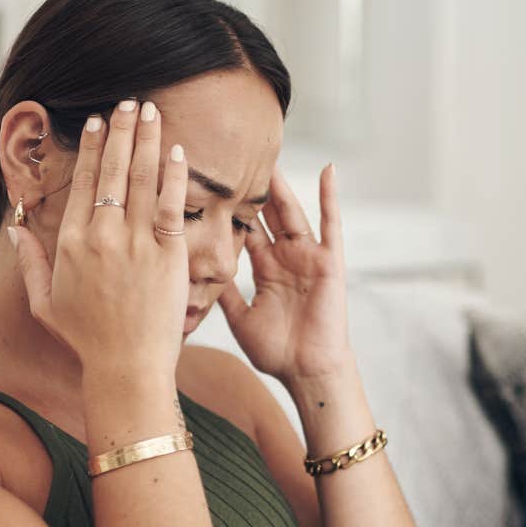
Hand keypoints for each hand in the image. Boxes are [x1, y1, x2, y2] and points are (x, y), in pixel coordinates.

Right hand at [9, 100, 189, 375]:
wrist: (126, 367)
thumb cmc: (87, 339)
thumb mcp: (44, 302)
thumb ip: (29, 262)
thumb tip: (13, 229)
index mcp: (70, 242)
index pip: (83, 182)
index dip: (91, 147)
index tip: (98, 122)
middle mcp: (100, 236)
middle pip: (111, 170)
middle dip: (121, 130)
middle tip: (130, 102)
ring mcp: (135, 244)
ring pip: (141, 179)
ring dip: (148, 140)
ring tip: (153, 111)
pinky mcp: (167, 255)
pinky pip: (171, 205)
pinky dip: (174, 175)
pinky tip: (178, 150)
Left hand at [219, 164, 353, 384]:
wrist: (308, 372)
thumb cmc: (278, 352)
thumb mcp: (239, 318)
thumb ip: (224, 293)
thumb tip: (194, 276)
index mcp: (265, 268)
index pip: (244, 229)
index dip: (229, 207)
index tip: (210, 181)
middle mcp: (286, 257)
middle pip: (266, 213)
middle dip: (251, 187)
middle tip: (234, 154)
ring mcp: (308, 256)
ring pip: (291, 212)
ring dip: (281, 185)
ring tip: (269, 156)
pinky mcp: (329, 261)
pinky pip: (331, 224)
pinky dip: (330, 197)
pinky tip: (328, 170)